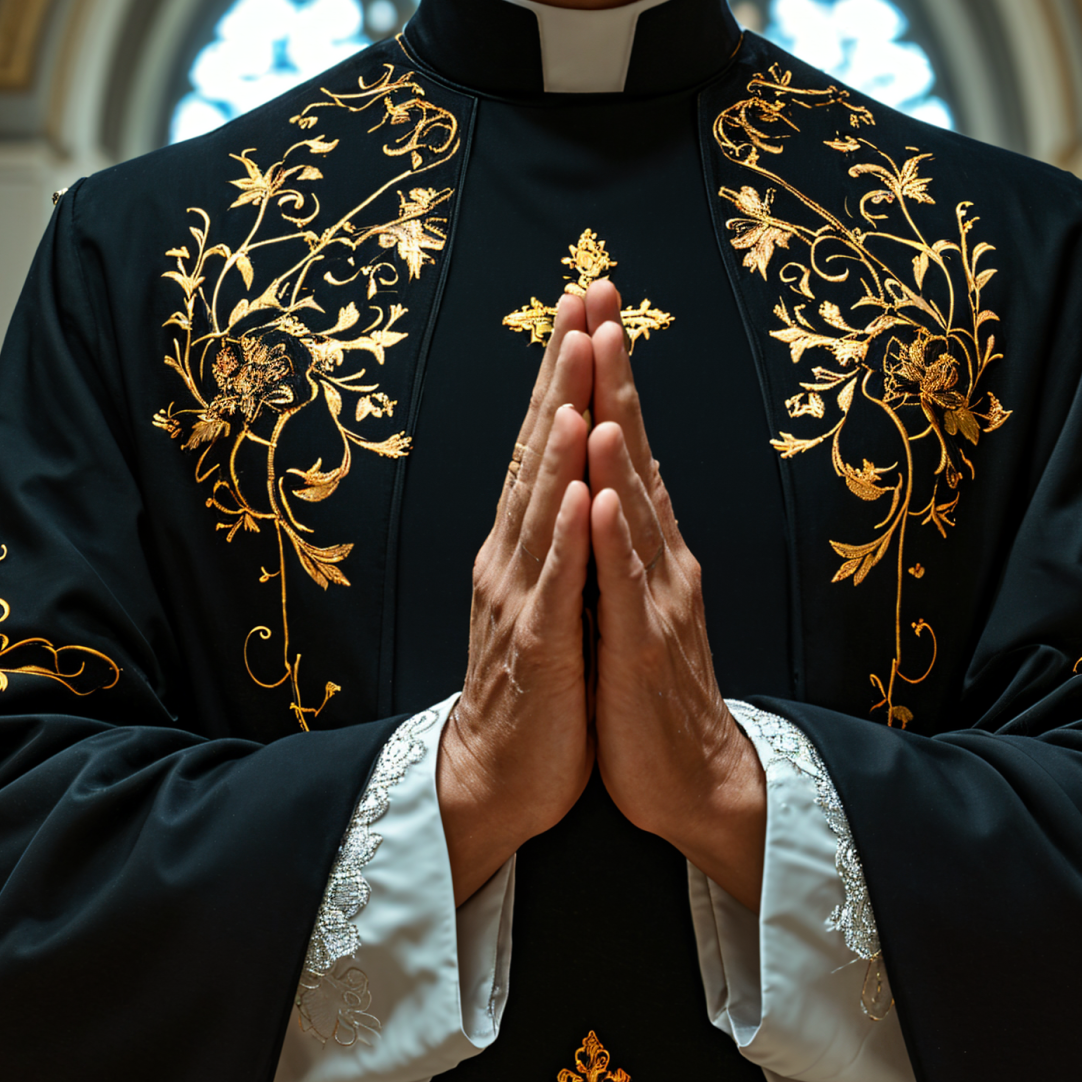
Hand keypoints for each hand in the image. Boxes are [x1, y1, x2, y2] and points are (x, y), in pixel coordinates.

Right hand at [436, 290, 594, 900]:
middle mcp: (511, 558)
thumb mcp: (545, 597)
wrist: (497, 781)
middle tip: (580, 301)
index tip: (585, 306)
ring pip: (542, 503)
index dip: (563, 373)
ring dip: (558, 436)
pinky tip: (576, 483)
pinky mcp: (539, 646)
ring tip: (575, 373)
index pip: (543, 443)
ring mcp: (521, 599)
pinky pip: (555, 579)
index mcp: (521, 545)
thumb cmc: (532, 690)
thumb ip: (551, 536)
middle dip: (561, 375)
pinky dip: (566, 528)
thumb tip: (566, 471)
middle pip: (537, 451)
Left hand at [585, 284, 765, 910]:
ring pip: (632, 508)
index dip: (609, 376)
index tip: (593, 306)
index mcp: (649, 548)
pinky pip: (623, 588)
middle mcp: (660, 560)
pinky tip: (602, 493)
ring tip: (602, 373)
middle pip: (634, 455)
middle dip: (615, 377)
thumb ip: (626, 539)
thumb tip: (613, 474)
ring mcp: (655, 603)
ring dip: (617, 441)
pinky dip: (613, 539)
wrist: (692, 784)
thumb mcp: (631, 600)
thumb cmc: (651, 694)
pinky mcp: (641, 652)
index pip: (625, 446)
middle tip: (602, 302)